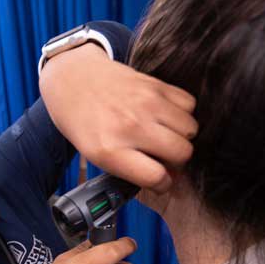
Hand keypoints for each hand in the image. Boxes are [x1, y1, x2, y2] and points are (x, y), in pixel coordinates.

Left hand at [39, 43, 197, 192]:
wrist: (73, 79)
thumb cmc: (84, 121)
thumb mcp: (96, 155)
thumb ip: (131, 169)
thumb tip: (170, 179)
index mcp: (109, 150)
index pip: (157, 177)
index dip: (163, 184)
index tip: (161, 181)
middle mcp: (130, 126)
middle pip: (182, 153)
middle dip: (177, 160)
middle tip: (164, 156)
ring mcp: (145, 103)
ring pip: (191, 128)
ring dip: (182, 136)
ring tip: (164, 135)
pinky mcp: (155, 85)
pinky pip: (189, 104)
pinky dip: (182, 113)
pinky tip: (165, 116)